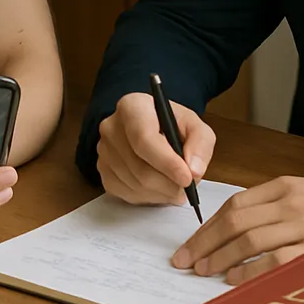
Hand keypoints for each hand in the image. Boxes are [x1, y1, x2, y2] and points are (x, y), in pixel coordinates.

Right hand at [97, 92, 215, 204]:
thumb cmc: (171, 124)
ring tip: (175, 185)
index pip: (144, 138)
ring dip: (162, 192)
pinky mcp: (103, 171)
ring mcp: (103, 150)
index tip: (187, 178)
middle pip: (140, 167)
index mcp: (132, 107)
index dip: (166, 162)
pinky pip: (127, 193)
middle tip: (187, 187)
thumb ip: (200, 143)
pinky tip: (159, 186)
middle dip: (169, 183)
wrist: (150, 127)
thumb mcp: (194, 124)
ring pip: (135, 184)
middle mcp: (111, 127)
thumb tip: (194, 170)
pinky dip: (149, 196)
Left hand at [172, 176, 303, 284]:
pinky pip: (277, 263)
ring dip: (221, 259)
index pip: (233, 206)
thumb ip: (271, 204)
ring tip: (203, 271)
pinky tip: (235, 280)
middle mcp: (290, 204)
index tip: (190, 243)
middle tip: (185, 260)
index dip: (207, 226)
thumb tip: (232, 227)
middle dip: (205, 243)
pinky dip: (251, 272)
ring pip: (250, 242)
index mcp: (283, 186)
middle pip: (235, 223)